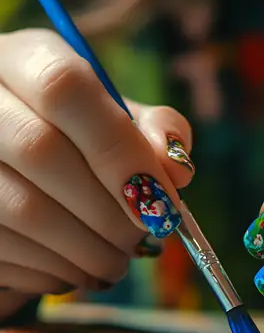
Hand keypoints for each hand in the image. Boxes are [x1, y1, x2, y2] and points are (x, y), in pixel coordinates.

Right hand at [0, 29, 193, 319]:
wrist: (3, 151)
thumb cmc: (71, 132)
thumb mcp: (113, 113)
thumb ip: (153, 131)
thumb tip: (177, 171)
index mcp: (20, 60)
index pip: (65, 88)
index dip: (122, 151)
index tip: (165, 202)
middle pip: (40, 152)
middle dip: (109, 212)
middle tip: (143, 240)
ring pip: (22, 210)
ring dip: (86, 251)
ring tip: (116, 261)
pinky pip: (4, 251)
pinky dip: (53, 272)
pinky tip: (75, 268)